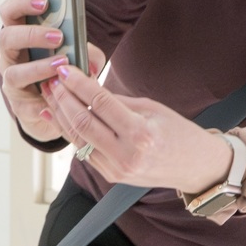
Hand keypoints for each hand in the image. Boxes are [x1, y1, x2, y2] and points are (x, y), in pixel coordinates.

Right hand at [0, 0, 105, 143]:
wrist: (57, 107)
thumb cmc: (65, 70)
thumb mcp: (80, 57)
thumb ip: (89, 53)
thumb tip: (91, 58)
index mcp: (22, 35)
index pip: (10, 12)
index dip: (22, 3)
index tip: (45, 2)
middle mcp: (11, 56)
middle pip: (6, 38)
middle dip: (31, 34)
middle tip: (58, 36)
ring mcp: (12, 81)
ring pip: (13, 73)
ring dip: (38, 68)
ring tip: (61, 65)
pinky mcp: (19, 105)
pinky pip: (26, 104)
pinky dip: (42, 101)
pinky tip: (56, 100)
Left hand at [41, 62, 233, 193]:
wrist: (195, 168)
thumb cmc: (180, 133)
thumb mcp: (154, 109)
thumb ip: (119, 102)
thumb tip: (89, 88)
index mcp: (140, 133)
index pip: (101, 103)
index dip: (79, 84)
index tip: (65, 69)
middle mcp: (126, 154)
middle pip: (83, 122)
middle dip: (63, 98)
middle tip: (51, 79)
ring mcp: (116, 169)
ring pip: (78, 139)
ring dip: (60, 115)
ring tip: (49, 95)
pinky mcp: (110, 176)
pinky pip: (84, 151)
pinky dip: (70, 132)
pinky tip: (58, 117)